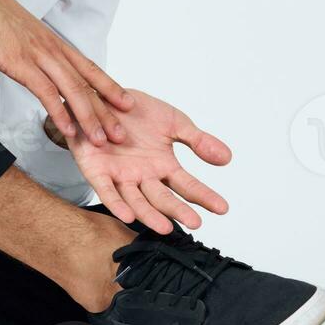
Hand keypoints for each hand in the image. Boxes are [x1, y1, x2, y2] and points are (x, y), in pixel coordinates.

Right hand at [0, 0, 132, 145]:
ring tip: (101, 139)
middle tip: (121, 133)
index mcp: (53, 42)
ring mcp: (39, 56)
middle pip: (87, 84)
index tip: (125, 102)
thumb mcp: (21, 32)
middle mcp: (53, 50)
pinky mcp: (22, 64)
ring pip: (73, 91)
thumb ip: (33, 48)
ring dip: (90, 118)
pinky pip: (47, 93)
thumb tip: (36, 59)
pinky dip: (59, 113)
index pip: (89, 68)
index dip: (110, 87)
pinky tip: (68, 129)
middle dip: (107, 112)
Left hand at [58, 87, 231, 232]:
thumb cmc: (135, 112)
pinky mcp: (97, 171)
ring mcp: (120, 176)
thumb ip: (197, 140)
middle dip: (179, 211)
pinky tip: (128, 216)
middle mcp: (143, 176)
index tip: (222, 208)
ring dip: (150, 215)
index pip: (187, 185)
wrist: (100, 96)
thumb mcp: (172, 121)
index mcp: (163, 165)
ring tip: (165, 227)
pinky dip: (116, 203)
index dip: (204, 196)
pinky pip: (107, 190)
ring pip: (136, 200)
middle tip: (196, 223)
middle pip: (163, 198)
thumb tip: (227, 158)